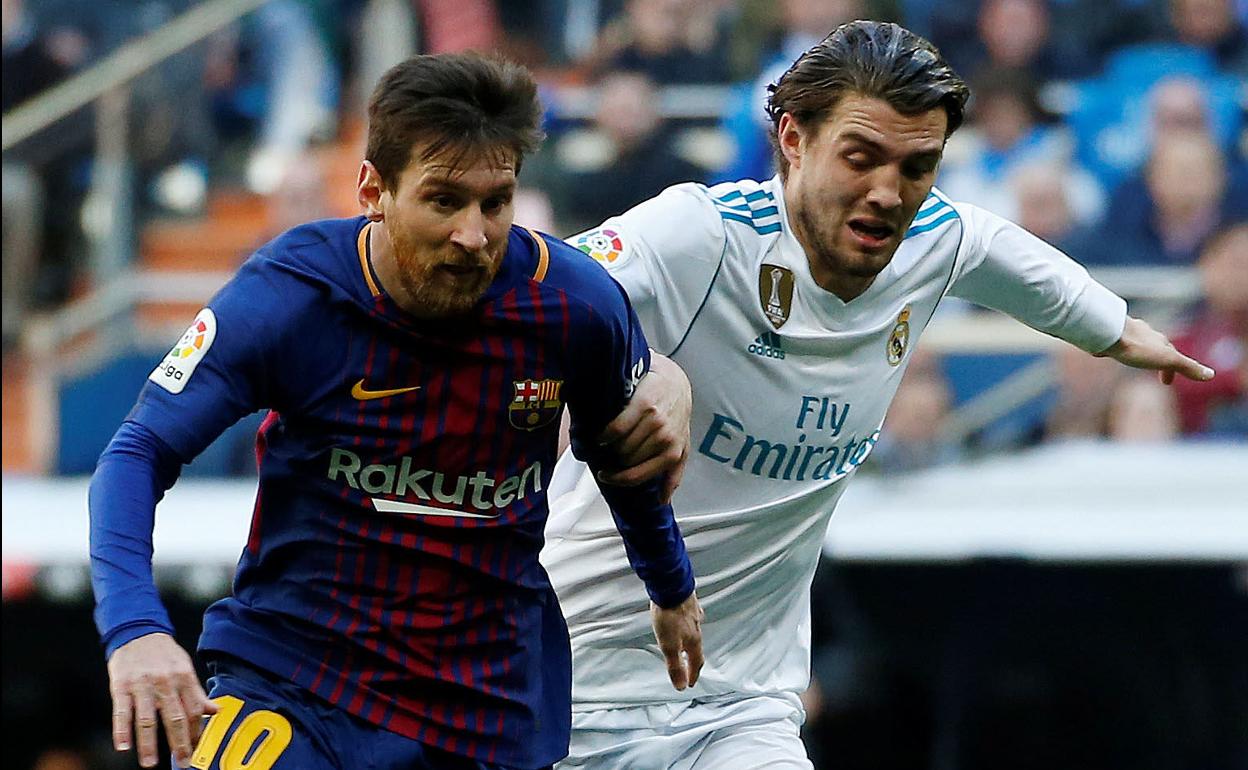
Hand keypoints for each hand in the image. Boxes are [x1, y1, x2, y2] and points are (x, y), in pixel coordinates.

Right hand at [107, 632, 217, 767]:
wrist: (138, 632)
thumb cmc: (164, 654)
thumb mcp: (185, 668)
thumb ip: (197, 692)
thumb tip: (215, 711)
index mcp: (184, 678)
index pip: (194, 710)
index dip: (196, 732)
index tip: (196, 750)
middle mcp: (166, 682)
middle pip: (174, 717)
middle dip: (179, 743)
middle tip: (183, 762)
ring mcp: (142, 685)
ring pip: (147, 719)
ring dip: (148, 744)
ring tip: (150, 764)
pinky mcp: (121, 686)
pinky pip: (122, 712)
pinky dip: (122, 730)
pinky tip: (123, 747)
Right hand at [597, 353, 692, 501]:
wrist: (674, 382)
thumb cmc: (675, 415)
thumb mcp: (681, 446)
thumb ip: (673, 474)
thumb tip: (662, 500)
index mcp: (673, 453)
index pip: (638, 476)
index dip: (617, 479)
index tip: (606, 476)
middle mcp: (665, 439)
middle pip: (625, 460)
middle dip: (615, 458)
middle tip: (611, 451)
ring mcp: (655, 422)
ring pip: (621, 445)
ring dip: (610, 446)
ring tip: (609, 440)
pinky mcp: (643, 406)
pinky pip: (617, 428)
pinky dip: (606, 434)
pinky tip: (603, 433)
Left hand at [651, 592, 704, 690]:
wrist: (670, 585)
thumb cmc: (669, 615)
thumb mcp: (669, 646)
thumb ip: (675, 666)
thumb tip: (681, 686)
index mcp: (693, 640)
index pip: (696, 662)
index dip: (693, 674)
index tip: (690, 683)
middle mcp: (697, 627)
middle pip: (696, 647)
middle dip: (693, 659)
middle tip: (688, 667)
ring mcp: (693, 613)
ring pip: (694, 632)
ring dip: (690, 642)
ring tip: (684, 645)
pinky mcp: (687, 601)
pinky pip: (689, 618)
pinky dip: (687, 625)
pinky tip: (681, 620)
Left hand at [1097, 316, 1214, 384]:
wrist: (1109, 333)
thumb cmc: (1138, 347)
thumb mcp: (1167, 359)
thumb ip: (1187, 367)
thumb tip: (1211, 375)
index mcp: (1159, 341)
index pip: (1170, 354)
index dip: (1171, 369)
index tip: (1165, 384)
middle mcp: (1144, 334)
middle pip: (1154, 346)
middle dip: (1156, 358)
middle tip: (1151, 369)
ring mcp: (1126, 334)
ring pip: (1135, 342)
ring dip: (1137, 351)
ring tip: (1131, 359)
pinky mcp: (1108, 335)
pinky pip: (1113, 341)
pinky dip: (1116, 347)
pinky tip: (1106, 351)